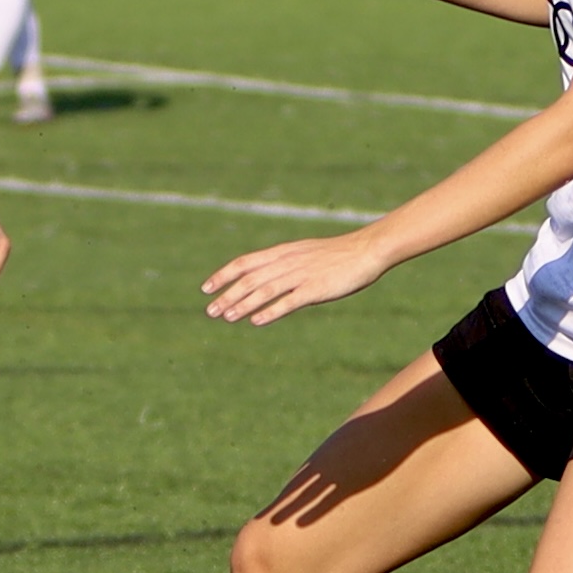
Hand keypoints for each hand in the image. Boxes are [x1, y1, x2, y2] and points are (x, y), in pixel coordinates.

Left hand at [202, 227, 389, 323]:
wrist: (366, 250)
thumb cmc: (337, 254)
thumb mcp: (305, 254)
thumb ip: (285, 265)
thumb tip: (267, 279)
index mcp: (282, 253)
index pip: (245, 262)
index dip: (223, 275)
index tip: (206, 288)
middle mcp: (287, 262)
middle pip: (249, 279)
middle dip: (227, 295)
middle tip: (210, 311)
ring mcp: (300, 275)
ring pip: (264, 291)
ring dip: (243, 304)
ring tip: (226, 317)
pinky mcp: (315, 289)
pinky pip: (288, 301)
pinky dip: (271, 311)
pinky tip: (257, 322)